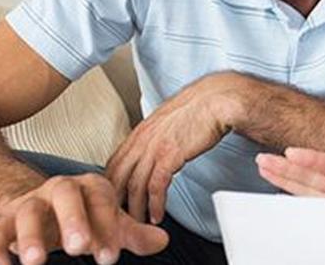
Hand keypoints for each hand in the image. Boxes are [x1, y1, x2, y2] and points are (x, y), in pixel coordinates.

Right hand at [0, 173, 167, 264]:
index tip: (110, 257)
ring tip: (36, 262)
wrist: (42, 207)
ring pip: (27, 212)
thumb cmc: (83, 215)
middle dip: (72, 220)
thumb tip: (161, 240)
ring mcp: (30, 203)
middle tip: (79, 248)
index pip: (101, 200)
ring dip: (30, 237)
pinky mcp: (5, 222)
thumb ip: (132, 233)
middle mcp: (59, 189)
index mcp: (90, 187)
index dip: (106, 226)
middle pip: (64, 194)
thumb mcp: (109, 223)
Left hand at [106, 75, 232, 223]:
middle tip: (117, 220)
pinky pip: (156, 186)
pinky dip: (155, 204)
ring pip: (135, 186)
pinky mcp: (170, 155)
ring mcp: (154, 147)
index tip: (111, 201)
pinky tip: (157, 215)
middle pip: (118, 177)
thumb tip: (150, 152)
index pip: (113, 163)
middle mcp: (142, 140)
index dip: (109, 186)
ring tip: (138, 225)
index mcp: (139, 132)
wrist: (215, 100)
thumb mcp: (166, 122)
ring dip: (135, 209)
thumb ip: (153, 138)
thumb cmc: (196, 109)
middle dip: (115, 202)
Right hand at [255, 147, 324, 198]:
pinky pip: (317, 210)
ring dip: (286, 180)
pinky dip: (300, 205)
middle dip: (287, 168)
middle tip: (262, 159)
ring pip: (309, 191)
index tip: (291, 153)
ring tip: (264, 168)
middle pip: (312, 177)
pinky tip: (281, 195)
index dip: (312, 159)